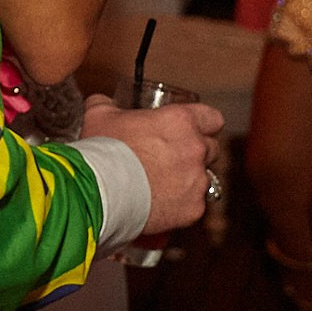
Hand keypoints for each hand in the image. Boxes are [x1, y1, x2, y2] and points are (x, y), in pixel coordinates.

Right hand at [81, 92, 223, 234]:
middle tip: (170, 158)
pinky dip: (179, 206)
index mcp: (180, 121)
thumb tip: (102, 102)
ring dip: (187, 180)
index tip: (191, 130)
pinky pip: (194, 205)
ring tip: (159, 185)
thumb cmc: (103, 152)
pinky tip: (158, 204)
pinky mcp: (193, 209)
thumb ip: (106, 105)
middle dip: (194, 153)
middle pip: (211, 149)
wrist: (101, 193)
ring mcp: (197, 181)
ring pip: (203, 179)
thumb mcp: (99, 116)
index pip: (212, 118)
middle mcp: (195, 149)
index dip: (203, 124)